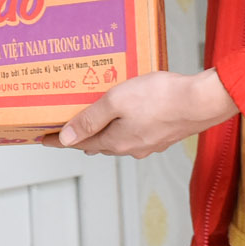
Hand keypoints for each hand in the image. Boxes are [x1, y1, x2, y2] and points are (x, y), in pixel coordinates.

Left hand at [50, 68, 236, 157]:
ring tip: (95, 116)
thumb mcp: (117, 101)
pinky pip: (136, 132)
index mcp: (117, 141)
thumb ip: (91, 120)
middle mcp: (132, 148)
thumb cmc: (160, 97)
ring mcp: (150, 143)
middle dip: (81, 135)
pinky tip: (127, 113)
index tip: (42, 139)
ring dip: (104, 129)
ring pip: (119, 138)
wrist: (202, 101)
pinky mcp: (164, 135)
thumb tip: (67, 139)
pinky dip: (124, 124)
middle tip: (65, 124)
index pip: (79, 143)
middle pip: (99, 142)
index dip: (59, 140)